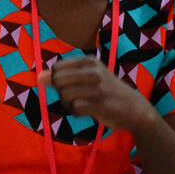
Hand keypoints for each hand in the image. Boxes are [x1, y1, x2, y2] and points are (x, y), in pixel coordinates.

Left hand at [37, 56, 152, 132]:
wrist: (136, 108)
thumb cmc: (107, 90)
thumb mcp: (88, 76)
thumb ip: (63, 76)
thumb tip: (39, 78)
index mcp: (89, 61)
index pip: (57, 68)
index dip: (57, 80)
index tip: (70, 85)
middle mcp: (93, 71)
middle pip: (58, 82)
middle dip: (62, 92)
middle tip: (76, 97)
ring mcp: (97, 88)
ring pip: (65, 96)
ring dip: (69, 104)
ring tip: (83, 104)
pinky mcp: (100, 104)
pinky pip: (75, 108)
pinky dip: (77, 112)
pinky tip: (88, 111)